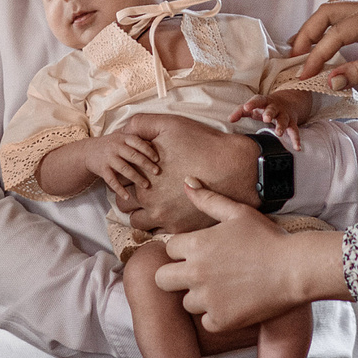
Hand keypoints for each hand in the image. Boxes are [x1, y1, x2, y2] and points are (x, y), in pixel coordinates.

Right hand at [55, 131, 159, 203]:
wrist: (88, 151)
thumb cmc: (112, 145)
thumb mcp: (123, 138)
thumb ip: (138, 142)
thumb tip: (158, 146)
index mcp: (123, 138)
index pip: (137, 142)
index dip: (148, 150)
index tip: (158, 159)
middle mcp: (115, 147)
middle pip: (132, 155)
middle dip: (145, 164)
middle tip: (157, 172)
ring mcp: (108, 158)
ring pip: (123, 168)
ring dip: (136, 177)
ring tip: (146, 186)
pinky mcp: (102, 169)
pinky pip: (112, 181)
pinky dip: (120, 189)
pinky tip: (127, 197)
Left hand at [118, 114, 258, 234]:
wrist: (238, 169)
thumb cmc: (204, 145)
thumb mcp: (170, 125)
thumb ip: (140, 125)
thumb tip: (123, 131)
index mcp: (142, 178)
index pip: (119, 181)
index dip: (126, 174)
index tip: (137, 171)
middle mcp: (150, 203)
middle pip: (124, 206)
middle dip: (131, 197)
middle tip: (145, 188)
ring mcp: (166, 220)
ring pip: (139, 223)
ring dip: (143, 214)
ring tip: (157, 202)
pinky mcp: (182, 230)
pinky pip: (159, 233)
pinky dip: (162, 223)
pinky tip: (172, 210)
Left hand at [156, 182, 347, 332]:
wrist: (296, 269)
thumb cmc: (269, 238)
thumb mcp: (239, 213)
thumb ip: (209, 199)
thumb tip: (187, 182)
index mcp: (196, 245)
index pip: (168, 249)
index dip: (183, 250)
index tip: (202, 252)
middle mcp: (196, 273)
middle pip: (162, 280)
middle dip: (176, 276)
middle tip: (199, 274)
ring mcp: (207, 299)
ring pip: (186, 302)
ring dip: (199, 297)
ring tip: (224, 288)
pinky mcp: (221, 320)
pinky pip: (206, 322)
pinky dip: (217, 316)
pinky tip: (235, 304)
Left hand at [229, 93, 304, 147]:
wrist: (287, 102)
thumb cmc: (264, 107)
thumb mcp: (253, 106)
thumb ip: (240, 111)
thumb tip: (229, 119)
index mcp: (264, 102)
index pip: (257, 100)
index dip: (252, 104)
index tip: (246, 108)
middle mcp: (275, 108)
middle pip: (272, 109)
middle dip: (269, 113)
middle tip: (265, 118)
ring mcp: (284, 115)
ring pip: (284, 120)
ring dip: (281, 126)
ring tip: (278, 133)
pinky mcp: (292, 123)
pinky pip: (294, 131)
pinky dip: (296, 139)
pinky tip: (297, 147)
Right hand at [288, 0, 357, 92]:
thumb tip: (329, 81)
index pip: (336, 32)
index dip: (317, 54)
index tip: (304, 74)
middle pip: (327, 13)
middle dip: (308, 33)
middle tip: (294, 57)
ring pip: (335, 14)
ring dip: (316, 30)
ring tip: (300, 50)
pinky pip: (345, 21)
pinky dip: (329, 31)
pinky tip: (322, 45)